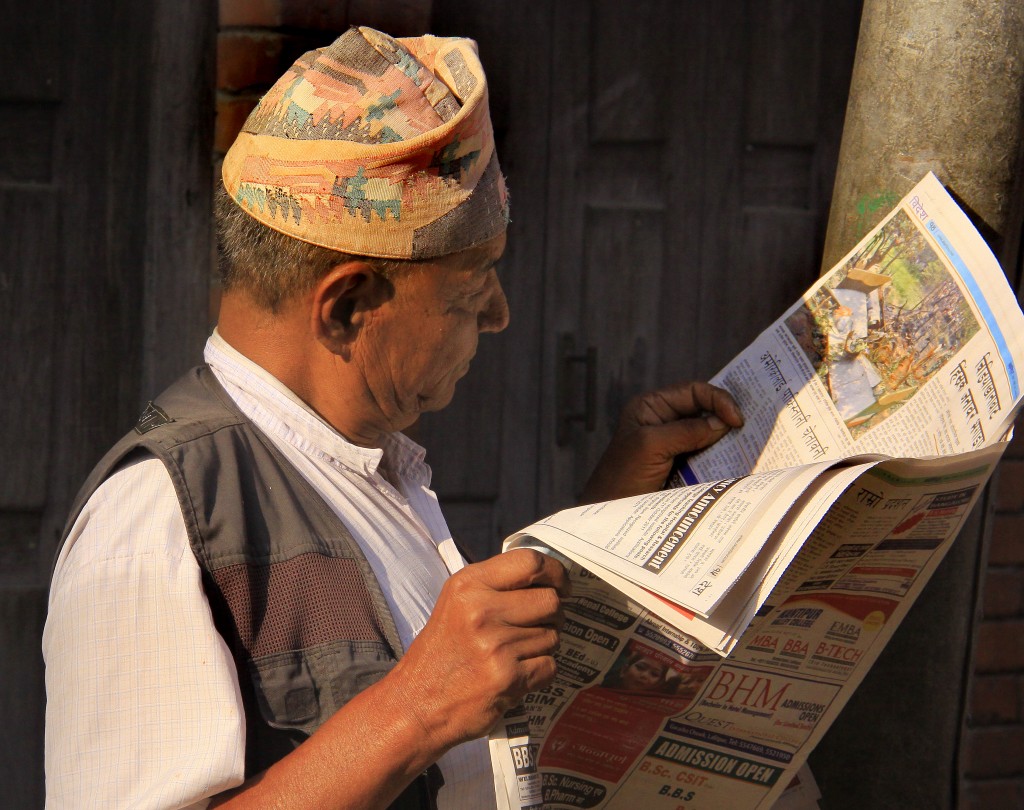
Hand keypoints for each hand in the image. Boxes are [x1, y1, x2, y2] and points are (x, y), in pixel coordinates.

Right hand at [389, 548, 568, 749]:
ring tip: (516, 654)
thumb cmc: (443, 651)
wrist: (416, 704)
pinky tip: (516, 675)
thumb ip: (496, 585)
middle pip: (550, 600)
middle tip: (539, 626)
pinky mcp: (507, 678)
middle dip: (554, 615)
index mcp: (469, 584)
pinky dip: (540, 672)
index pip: (531, 561)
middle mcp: (481, 610)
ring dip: (543, 646)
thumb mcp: (457, 602)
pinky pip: (550, 666)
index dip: (556, 572)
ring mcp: (495, 645)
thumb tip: (549, 576)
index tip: (562, 586)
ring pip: (553, 636)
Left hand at [581, 381, 742, 502]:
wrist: (611, 514)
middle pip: (704, 411)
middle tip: (751, 431)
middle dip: (726, 418)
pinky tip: (735, 464)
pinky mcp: (681, 467)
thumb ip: (686, 431)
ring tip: (748, 448)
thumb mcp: (651, 446)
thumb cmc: (621, 476)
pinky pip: (707, 457)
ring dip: (726, 441)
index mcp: (652, 407)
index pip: (693, 391)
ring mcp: (673, 445)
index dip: (718, 399)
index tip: (737, 419)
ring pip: (708, 435)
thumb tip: (723, 423)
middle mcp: (664, 421)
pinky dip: (721, 459)